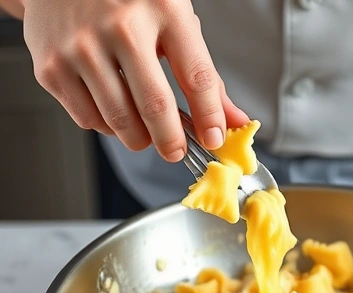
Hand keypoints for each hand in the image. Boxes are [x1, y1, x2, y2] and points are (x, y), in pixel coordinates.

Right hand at [22, 0, 248, 161]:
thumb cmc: (129, 1)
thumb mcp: (175, 23)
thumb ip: (205, 74)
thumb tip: (234, 122)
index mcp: (164, 11)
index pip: (197, 77)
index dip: (210, 117)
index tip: (214, 139)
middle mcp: (120, 27)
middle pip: (155, 106)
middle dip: (172, 141)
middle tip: (177, 151)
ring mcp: (81, 47)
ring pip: (118, 120)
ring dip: (139, 139)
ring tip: (147, 134)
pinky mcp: (51, 65)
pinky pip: (87, 118)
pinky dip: (107, 127)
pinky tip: (115, 111)